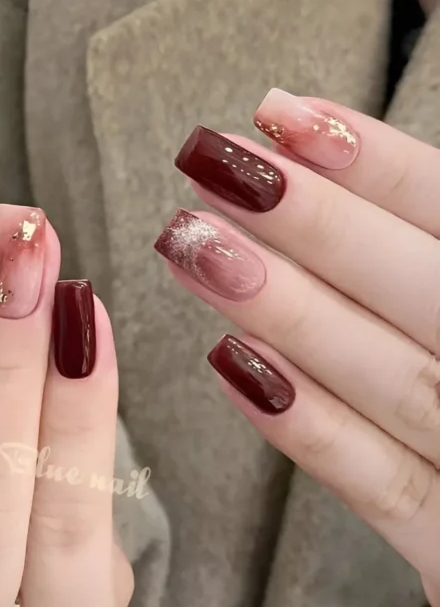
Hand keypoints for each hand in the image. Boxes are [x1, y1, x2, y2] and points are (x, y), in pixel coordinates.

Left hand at [157, 89, 439, 606]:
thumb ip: (416, 241)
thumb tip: (309, 137)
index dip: (377, 166)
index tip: (280, 116)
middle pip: (427, 291)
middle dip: (316, 225)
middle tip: (209, 167)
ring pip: (397, 381)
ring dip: (289, 309)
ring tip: (191, 245)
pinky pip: (388, 490)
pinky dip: (311, 427)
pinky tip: (229, 361)